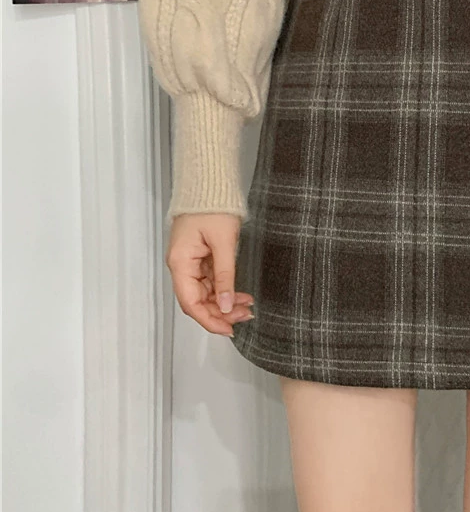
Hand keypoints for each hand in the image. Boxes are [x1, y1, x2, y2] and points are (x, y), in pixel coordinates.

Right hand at [165, 213, 254, 336]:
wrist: (209, 183)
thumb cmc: (213, 206)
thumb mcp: (223, 242)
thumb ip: (225, 276)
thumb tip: (224, 305)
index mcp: (180, 262)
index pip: (190, 303)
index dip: (209, 320)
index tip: (229, 329)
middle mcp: (181, 265)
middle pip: (197, 301)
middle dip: (220, 313)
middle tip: (245, 316)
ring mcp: (190, 261)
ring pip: (204, 293)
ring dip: (224, 302)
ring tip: (247, 307)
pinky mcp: (199, 257)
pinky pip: (210, 281)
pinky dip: (224, 289)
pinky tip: (240, 294)